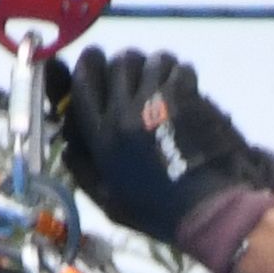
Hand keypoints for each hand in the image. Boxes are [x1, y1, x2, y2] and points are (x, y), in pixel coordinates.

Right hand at [61, 47, 273, 269]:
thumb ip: (85, 172)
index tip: (96, 60)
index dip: (89, 64)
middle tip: (137, 76)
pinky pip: (178, 68)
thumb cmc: (158, 212)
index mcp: (101, 138)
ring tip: (163, 82)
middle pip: (117, 64)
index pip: (83, 84)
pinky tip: (185, 88)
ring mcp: (156, 103)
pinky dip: (181, 73)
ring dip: (155, 66)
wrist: (206, 210)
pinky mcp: (185, 99)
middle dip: (126, 64)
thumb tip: (67, 146)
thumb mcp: (110, 202)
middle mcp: (123, 114)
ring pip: (149, 60)